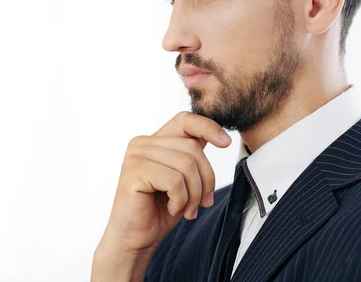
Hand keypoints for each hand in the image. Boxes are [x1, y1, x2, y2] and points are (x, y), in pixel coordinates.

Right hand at [97, 111, 231, 255]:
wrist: (135, 239)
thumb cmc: (159, 210)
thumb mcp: (183, 179)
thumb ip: (192, 157)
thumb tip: (218, 137)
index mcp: (153, 141)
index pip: (184, 120)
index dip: (208, 127)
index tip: (226, 143)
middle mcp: (141, 144)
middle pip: (192, 148)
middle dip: (206, 179)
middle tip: (203, 203)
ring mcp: (136, 157)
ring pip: (186, 164)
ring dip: (194, 193)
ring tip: (188, 210)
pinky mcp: (134, 173)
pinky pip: (174, 181)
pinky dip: (180, 199)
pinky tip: (172, 209)